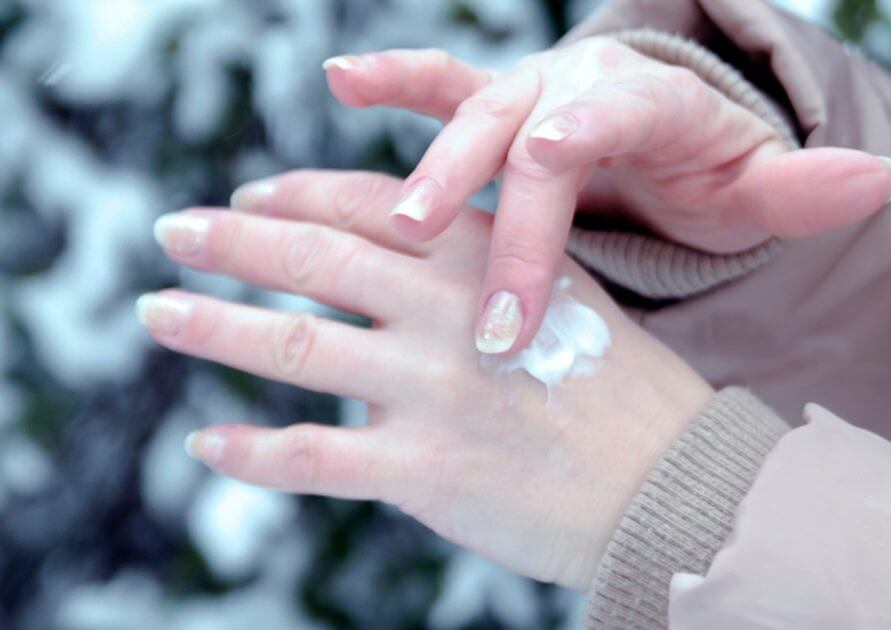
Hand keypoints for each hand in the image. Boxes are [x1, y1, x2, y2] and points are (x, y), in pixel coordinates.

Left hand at [138, 174, 712, 588]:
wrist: (671, 482)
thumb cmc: (623, 389)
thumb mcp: (563, 294)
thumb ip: (484, 267)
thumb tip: (400, 265)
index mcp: (485, 260)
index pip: (367, 207)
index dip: (294, 197)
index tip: (247, 199)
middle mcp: (451, 312)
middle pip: (315, 261)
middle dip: (232, 241)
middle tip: (172, 232)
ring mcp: (434, 391)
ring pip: (296, 345)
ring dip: (214, 325)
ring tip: (159, 311)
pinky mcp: (425, 471)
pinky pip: (314, 456)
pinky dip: (252, 451)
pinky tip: (209, 444)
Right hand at [309, 38, 890, 353]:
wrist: (671, 143)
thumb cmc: (713, 173)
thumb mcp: (763, 186)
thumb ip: (811, 188)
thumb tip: (882, 179)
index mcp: (652, 99)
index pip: (610, 120)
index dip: (577, 144)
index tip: (549, 174)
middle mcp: (583, 88)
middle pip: (532, 137)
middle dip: (506, 214)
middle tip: (489, 300)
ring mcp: (534, 94)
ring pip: (475, 117)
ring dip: (435, 168)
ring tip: (401, 220)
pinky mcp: (498, 111)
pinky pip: (443, 88)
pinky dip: (397, 79)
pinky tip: (345, 78)